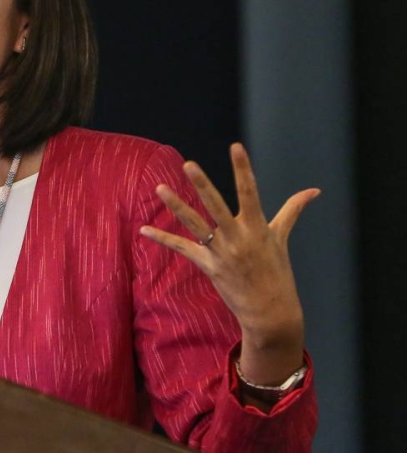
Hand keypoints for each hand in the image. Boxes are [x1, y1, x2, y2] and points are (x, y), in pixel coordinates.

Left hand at [140, 143, 318, 386]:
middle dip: (203, 185)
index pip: (250, 192)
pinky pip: (182, 249)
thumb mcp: (282, 238)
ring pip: (195, 225)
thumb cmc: (277, 271)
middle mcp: (237, 238)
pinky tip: (143, 229)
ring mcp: (221, 252)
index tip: (236, 147)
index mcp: (257, 227)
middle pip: (217, 206)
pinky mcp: (207, 266)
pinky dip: (162, 238)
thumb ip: (293, 210)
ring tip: (160, 188)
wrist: (270, 311)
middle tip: (188, 164)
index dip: (243, 169)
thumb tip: (314, 190)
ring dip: (176, 206)